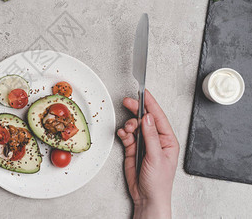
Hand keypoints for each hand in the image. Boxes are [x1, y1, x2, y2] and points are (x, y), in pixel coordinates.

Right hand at [117, 90, 178, 218]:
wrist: (147, 197)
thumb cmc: (159, 182)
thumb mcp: (157, 157)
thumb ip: (151, 136)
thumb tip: (148, 118)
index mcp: (168, 140)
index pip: (159, 117)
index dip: (151, 104)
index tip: (144, 93)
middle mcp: (156, 140)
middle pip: (145, 119)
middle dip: (136, 110)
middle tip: (128, 102)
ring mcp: (144, 143)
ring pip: (134, 126)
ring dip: (129, 125)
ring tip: (127, 130)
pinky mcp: (133, 149)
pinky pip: (126, 135)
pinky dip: (123, 133)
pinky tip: (123, 134)